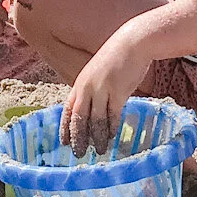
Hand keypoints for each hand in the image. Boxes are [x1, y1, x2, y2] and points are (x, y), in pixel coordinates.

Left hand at [63, 26, 151, 156]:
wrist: (132, 43)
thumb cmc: (115, 59)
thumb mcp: (97, 74)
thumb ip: (91, 91)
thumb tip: (90, 110)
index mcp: (80, 84)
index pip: (68, 110)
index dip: (65, 128)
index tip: (63, 142)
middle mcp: (87, 88)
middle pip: (79, 118)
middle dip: (78, 138)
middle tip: (78, 153)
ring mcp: (102, 90)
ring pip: (96, 120)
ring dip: (97, 137)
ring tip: (99, 150)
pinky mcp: (118, 91)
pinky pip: (113, 115)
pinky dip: (112, 128)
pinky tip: (112, 137)